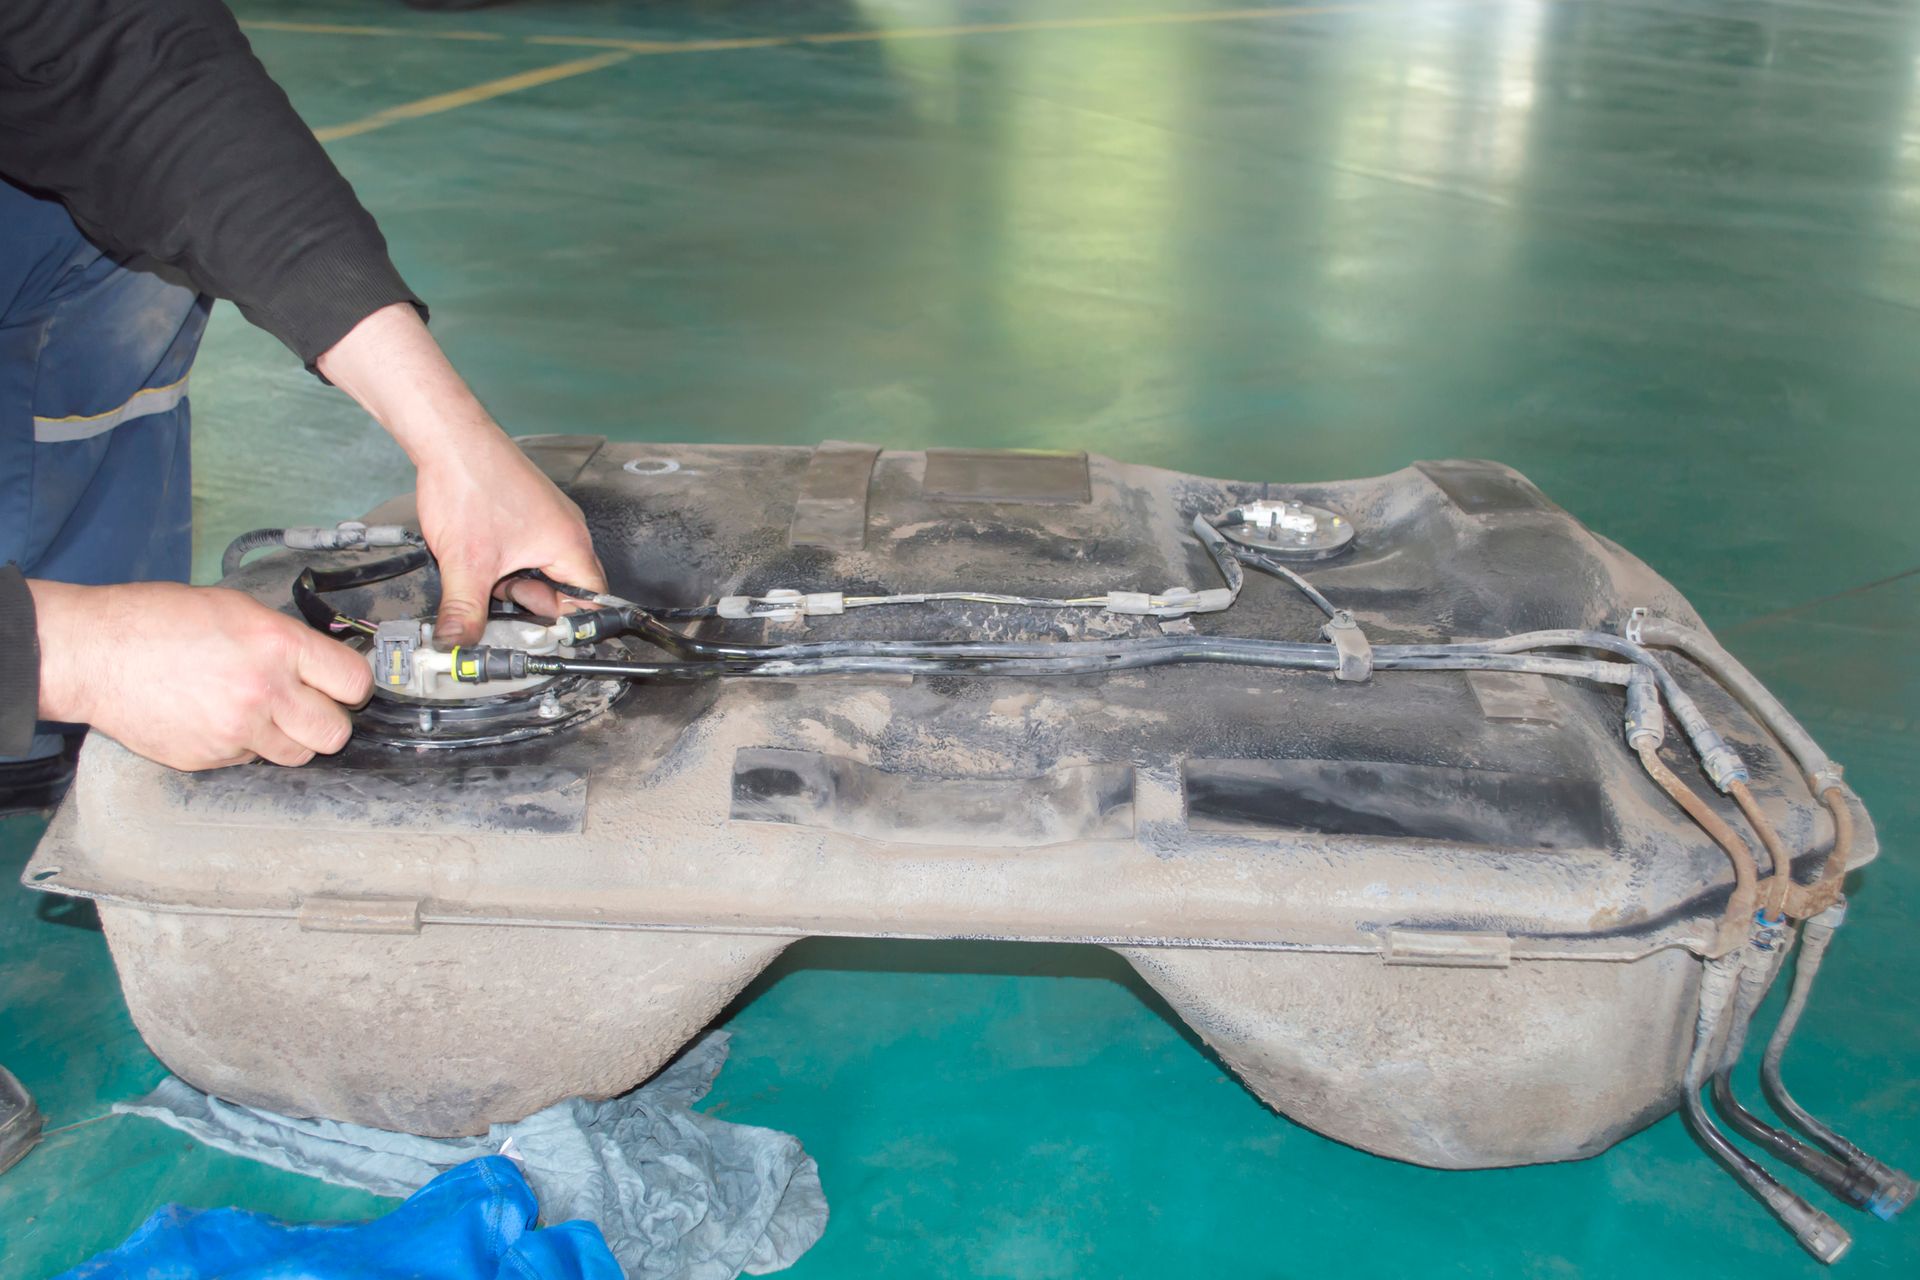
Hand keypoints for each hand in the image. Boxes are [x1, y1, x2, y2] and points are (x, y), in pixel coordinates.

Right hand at [30, 580, 372, 770]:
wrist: (93, 652)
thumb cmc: (156, 620)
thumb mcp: (236, 609)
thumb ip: (285, 640)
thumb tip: (321, 662)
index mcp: (277, 646)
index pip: (354, 682)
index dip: (353, 685)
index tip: (344, 685)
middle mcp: (264, 692)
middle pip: (335, 732)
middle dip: (327, 720)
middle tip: (310, 706)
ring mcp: (236, 731)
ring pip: (296, 754)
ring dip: (289, 738)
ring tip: (262, 713)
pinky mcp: (209, 759)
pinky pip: (249, 760)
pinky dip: (243, 745)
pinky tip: (218, 718)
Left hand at [412, 429, 603, 645]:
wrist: (448, 438)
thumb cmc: (471, 484)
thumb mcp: (466, 563)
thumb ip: (464, 612)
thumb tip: (457, 646)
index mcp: (570, 545)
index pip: (590, 602)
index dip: (568, 626)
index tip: (543, 639)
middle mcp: (567, 532)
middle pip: (563, 590)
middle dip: (529, 602)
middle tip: (499, 601)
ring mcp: (547, 521)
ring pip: (539, 572)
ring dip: (511, 582)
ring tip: (481, 572)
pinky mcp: (526, 514)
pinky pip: (524, 553)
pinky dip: (503, 564)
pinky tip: (477, 559)